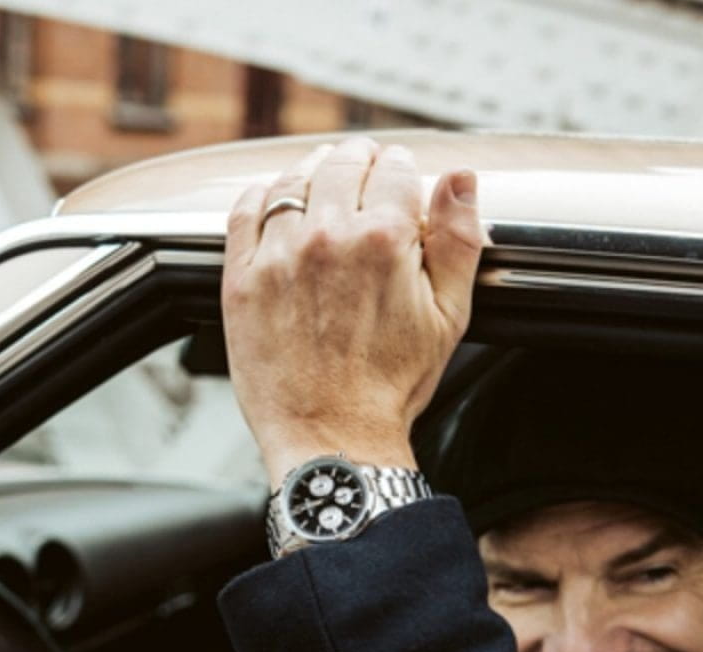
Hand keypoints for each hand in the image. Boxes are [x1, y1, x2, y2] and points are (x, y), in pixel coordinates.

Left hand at [222, 137, 482, 482]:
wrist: (333, 439)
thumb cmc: (392, 387)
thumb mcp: (448, 317)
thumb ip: (459, 241)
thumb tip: (461, 178)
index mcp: (384, 239)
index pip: (393, 167)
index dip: (400, 169)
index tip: (399, 178)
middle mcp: (326, 236)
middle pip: (341, 162)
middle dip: (359, 161)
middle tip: (364, 172)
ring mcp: (278, 254)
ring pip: (293, 179)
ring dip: (313, 172)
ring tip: (324, 183)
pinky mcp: (241, 277)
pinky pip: (245, 209)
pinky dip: (263, 195)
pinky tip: (275, 202)